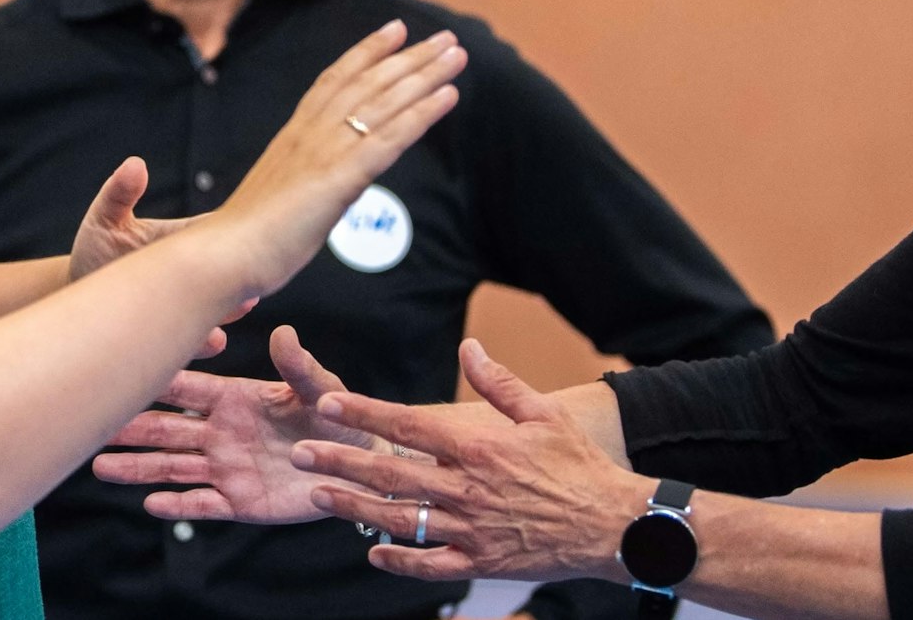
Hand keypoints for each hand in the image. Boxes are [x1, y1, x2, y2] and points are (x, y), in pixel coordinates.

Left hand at [69, 157, 242, 356]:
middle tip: (253, 285)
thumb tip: (136, 164)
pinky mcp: (173, 338)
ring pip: (218, 312)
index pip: (223, 234)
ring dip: (229, 313)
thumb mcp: (104, 220)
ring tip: (237, 311)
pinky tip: (214, 340)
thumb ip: (119, 194)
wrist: (78, 298)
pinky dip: (206, 341)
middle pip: (229, 275)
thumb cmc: (95, 254)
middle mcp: (193, 276)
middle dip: (241, 280)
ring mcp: (186, 308)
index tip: (249, 237)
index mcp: (186, 241)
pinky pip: (194, 342)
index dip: (238, 237)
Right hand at [93, 326, 374, 522]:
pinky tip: (150, 503)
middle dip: (130, 427)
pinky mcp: (240, 502)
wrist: (359, 463)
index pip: (188, 389)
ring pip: (173, 468)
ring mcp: (227, 468)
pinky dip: (177, 505)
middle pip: (167, 430)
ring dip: (137, 468)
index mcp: (236, 399)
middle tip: (91, 423)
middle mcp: (222, 432)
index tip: (121, 372)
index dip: (156, 383)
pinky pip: (202, 504)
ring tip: (100, 466)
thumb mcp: (322, 389)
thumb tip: (284, 333)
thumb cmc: (339, 417)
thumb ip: (300, 367)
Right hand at [215, 21, 465, 297]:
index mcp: (294, 136)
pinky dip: (422, 113)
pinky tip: (448, 96)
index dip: (366, 53)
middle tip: (445, 39)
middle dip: (409, 57)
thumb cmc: (246, 238)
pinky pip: (390, 138)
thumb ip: (300, 185)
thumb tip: (316, 192)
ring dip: (424, 75)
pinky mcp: (340, 177)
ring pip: (384, 102)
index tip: (394, 31)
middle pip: (367, 83)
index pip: (335, 81)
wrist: (225, 254)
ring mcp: (326, 152)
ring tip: (455, 54)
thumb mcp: (277, 197)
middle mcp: (311, 134)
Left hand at [291, 339, 650, 583]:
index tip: (327, 405)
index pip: (407, 425)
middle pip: (389, 474)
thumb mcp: (543, 413)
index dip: (364, 414)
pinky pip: (430, 564)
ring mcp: (470, 530)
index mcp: (478, 447)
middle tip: (300, 455)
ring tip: (319, 496)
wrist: (612, 524)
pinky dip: (399, 560)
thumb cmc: (579, 465)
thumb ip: (498, 382)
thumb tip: (469, 348)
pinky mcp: (480, 562)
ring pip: (399, 519)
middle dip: (339, 462)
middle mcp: (466, 489)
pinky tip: (373, 552)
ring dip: (354, 508)